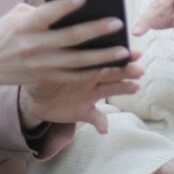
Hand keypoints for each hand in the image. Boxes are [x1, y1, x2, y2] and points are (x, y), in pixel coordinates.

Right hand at [0, 0, 140, 100]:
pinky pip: (74, 76)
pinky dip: (93, 72)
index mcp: (25, 26)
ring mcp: (41, 65)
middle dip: (96, 31)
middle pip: (69, 38)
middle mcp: (33, 46)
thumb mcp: (17, 15)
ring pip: (77, 62)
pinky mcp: (45, 78)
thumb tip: (72, 6)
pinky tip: (110, 66)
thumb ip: (42, 10)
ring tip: (124, 50)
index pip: (47, 14)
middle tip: (118, 22)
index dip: (65, 5)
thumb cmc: (3, 32)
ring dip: (103, 56)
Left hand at [19, 51, 142, 132]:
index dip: (117, 54)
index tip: (132, 52)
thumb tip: (57, 45)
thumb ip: (53, 58)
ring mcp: (89, 94)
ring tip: (135, 86)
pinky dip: (101, 123)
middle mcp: (90, 78)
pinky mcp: (84, 111)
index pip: (102, 57)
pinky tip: (105, 129)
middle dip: (126, 70)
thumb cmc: (41, 74)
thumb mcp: (44, 64)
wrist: (34, 97)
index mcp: (83, 64)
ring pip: (110, 90)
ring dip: (123, 88)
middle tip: (139, 69)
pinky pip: (95, 118)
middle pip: (111, 72)